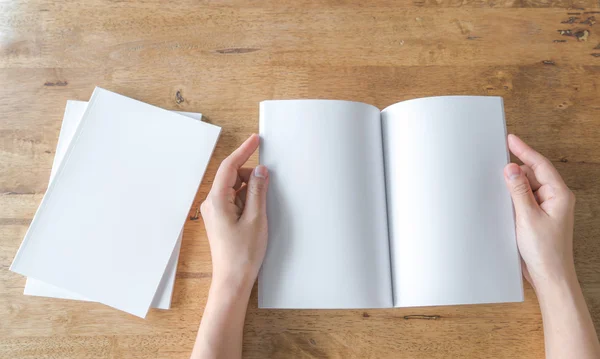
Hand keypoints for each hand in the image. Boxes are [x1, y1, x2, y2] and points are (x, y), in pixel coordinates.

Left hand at [200, 134, 268, 291]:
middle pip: (232, 176)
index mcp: (217, 200)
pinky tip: (256, 212)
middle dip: (251, 176)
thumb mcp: (256, 218)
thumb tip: (261, 171)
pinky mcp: (220, 219)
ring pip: (235, 189)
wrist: (232, 280)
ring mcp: (215, 211)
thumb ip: (258, 191)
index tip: (256, 140)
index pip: (229, 166)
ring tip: (261, 210)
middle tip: (269, 186)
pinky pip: (234, 200)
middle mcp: (212, 203)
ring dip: (250, 191)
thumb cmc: (243, 254)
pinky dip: (247, 200)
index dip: (244, 150)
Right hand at [503, 134, 575, 290]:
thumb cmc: (545, 251)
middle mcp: (555, 199)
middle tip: (496, 166)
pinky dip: (514, 198)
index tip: (510, 139)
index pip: (540, 164)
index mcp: (559, 195)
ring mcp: (547, 208)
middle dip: (516, 171)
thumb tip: (511, 168)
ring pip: (527, 187)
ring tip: (499, 189)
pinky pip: (524, 200)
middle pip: (532, 174)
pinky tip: (504, 203)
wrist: (549, 277)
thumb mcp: (527, 217)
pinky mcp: (538, 217)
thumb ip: (519, 190)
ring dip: (514, 187)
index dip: (524, 150)